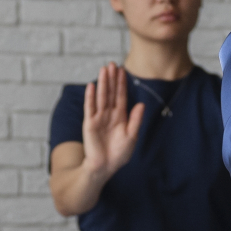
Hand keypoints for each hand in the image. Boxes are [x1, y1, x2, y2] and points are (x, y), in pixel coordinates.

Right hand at [80, 62, 145, 182]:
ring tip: (103, 70)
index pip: (120, 96)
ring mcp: (98, 118)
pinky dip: (90, 97)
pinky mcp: (89, 124)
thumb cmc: (119, 154)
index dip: (121, 83)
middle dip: (111, 78)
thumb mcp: (132, 136)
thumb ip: (136, 120)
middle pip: (110, 93)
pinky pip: (90, 108)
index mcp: (120, 116)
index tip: (122, 70)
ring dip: (102, 83)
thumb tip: (141, 104)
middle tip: (112, 64)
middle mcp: (109, 114)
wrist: (105, 167)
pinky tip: (91, 86)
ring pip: (101, 97)